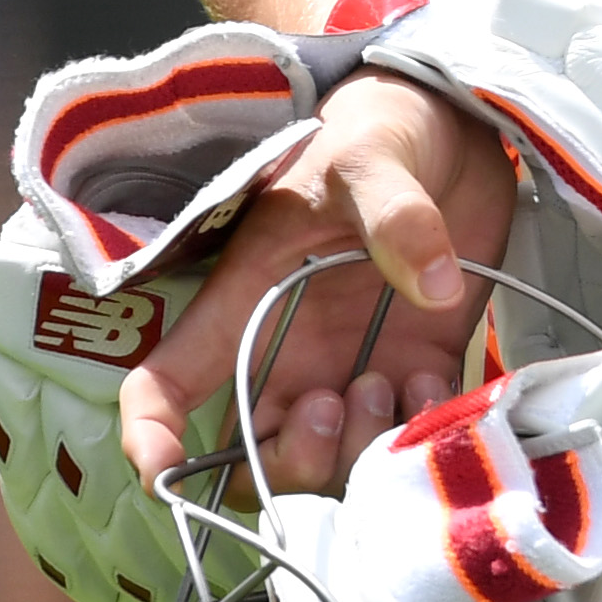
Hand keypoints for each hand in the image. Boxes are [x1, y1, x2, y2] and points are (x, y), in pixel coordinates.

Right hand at [120, 75, 520, 496]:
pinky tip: (438, 385)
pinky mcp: (417, 367)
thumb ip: (396, 217)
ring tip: (394, 383)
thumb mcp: (372, 158)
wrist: (452, 126)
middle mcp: (289, 353)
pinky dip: (421, 432)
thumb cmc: (381, 132)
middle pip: (255, 461)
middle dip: (289, 463)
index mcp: (244, 302)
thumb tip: (435, 288)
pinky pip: (406, 438)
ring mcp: (351, 367)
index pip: (164, 385)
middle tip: (337, 400)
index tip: (163, 476)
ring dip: (356, 452)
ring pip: (329, 466)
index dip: (150, 441)